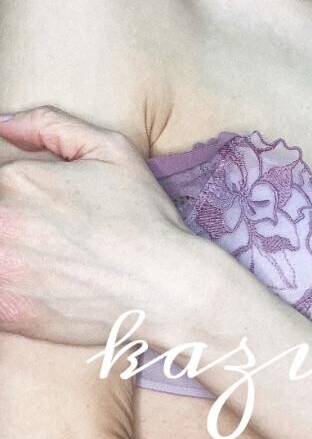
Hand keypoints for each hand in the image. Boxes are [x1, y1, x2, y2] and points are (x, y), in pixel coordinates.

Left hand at [0, 106, 189, 344]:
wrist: (167, 289)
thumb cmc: (145, 222)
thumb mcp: (112, 151)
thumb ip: (51, 125)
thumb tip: (5, 127)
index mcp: (15, 181)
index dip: (20, 202)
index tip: (42, 219)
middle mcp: (1, 223)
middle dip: (15, 229)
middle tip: (49, 245)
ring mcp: (0, 271)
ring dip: (13, 259)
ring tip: (46, 267)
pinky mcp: (8, 313)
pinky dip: (14, 294)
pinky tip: (41, 293)